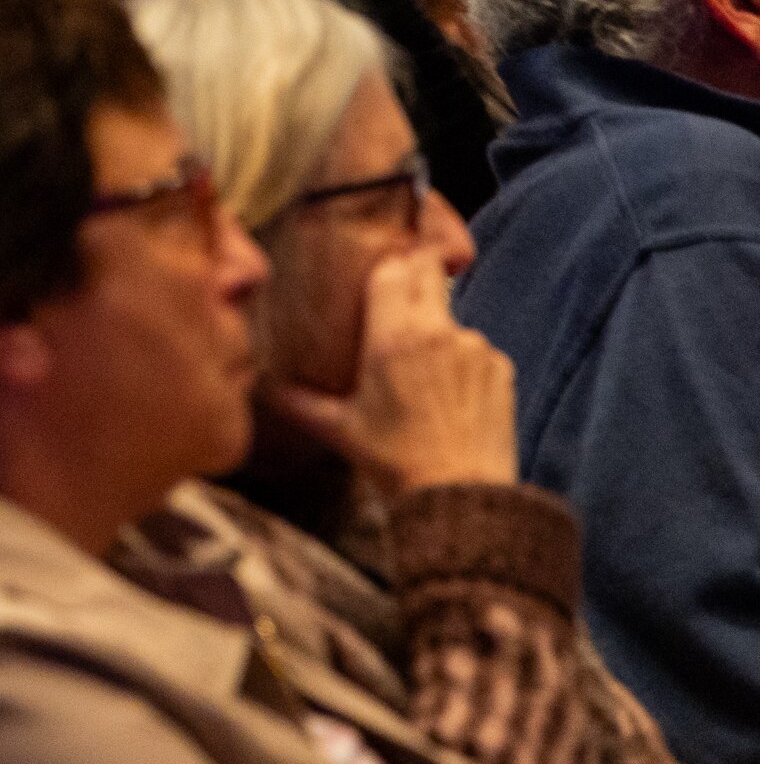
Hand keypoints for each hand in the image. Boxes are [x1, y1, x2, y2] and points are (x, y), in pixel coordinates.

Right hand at [271, 246, 517, 494]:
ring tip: (420, 371)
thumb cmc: (395, 463)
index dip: (384, 266)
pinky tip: (449, 394)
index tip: (376, 276)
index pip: (390, 269)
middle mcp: (437, 333)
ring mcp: (475, 348)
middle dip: (413, 274)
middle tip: (396, 296)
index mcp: (392, 338)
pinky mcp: (502, 368)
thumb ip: (297, 401)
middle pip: (426, 273)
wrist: (462, 497)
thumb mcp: (338, 430)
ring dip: (435, 329)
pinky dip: (462, 360)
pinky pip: (476, 349)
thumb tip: (262, 387)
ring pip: (450, 317)